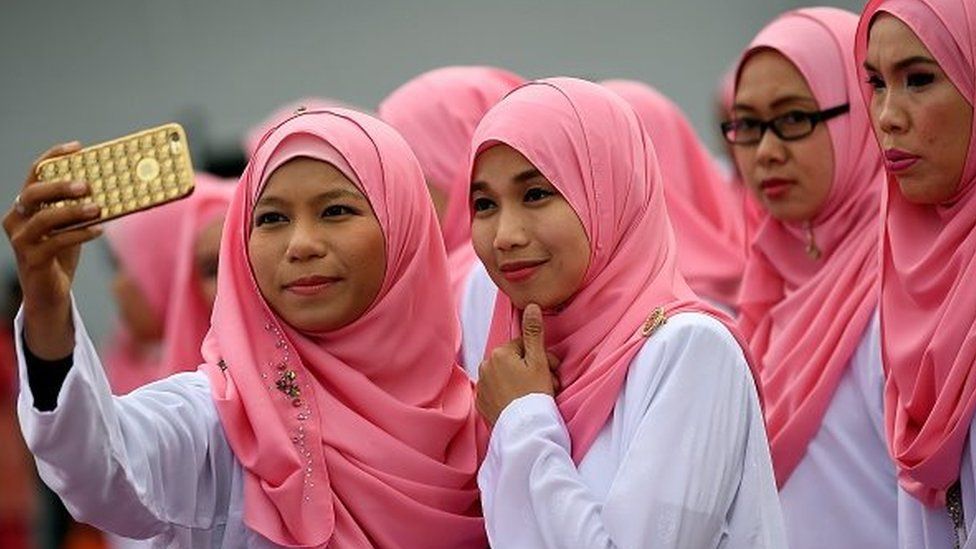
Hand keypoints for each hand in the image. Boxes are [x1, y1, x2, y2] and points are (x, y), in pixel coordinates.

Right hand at [3, 142, 102, 358]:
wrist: (50, 292)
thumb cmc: (61, 253)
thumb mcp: (70, 225)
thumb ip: (81, 206)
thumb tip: (114, 185)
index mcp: (25, 205)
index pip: (35, 173)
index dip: (53, 157)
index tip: (77, 148)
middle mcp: (16, 219)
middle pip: (34, 193)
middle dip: (60, 186)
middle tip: (88, 184)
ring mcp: (21, 240)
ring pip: (44, 219)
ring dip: (73, 211)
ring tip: (98, 208)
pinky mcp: (32, 260)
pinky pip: (55, 243)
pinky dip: (78, 234)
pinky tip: (99, 230)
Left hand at [476, 303, 559, 426]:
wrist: (524, 429)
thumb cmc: (534, 394)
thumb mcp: (538, 361)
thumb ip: (533, 332)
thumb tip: (531, 306)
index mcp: (498, 354)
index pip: (524, 346)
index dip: (542, 357)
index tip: (553, 369)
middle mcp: (485, 367)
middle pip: (516, 361)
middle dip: (534, 370)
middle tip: (551, 383)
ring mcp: (482, 386)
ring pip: (508, 377)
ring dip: (524, 382)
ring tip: (538, 395)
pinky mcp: (482, 403)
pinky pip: (499, 392)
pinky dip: (510, 395)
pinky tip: (523, 403)